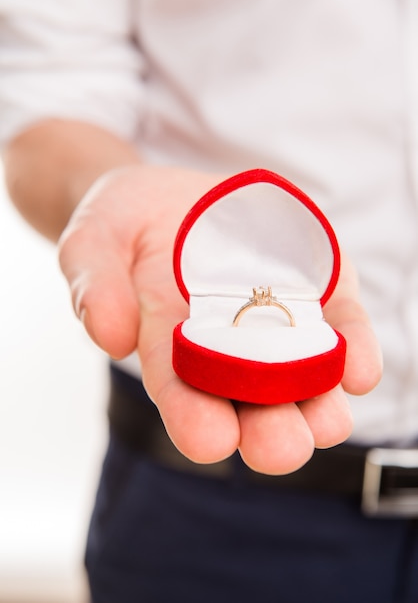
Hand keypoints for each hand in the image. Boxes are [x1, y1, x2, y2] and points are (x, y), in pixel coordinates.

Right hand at [59, 165, 382, 474]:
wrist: (172, 194)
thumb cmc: (125, 224)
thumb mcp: (94, 239)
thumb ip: (93, 283)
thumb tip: (110, 336)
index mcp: (168, 350)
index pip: (182, 396)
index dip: (193, 421)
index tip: (209, 441)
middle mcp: (226, 351)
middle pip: (251, 405)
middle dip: (268, 432)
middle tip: (281, 448)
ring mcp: (274, 323)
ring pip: (303, 381)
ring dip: (319, 407)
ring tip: (327, 421)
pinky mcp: (313, 292)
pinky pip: (339, 327)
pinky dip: (352, 350)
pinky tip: (357, 369)